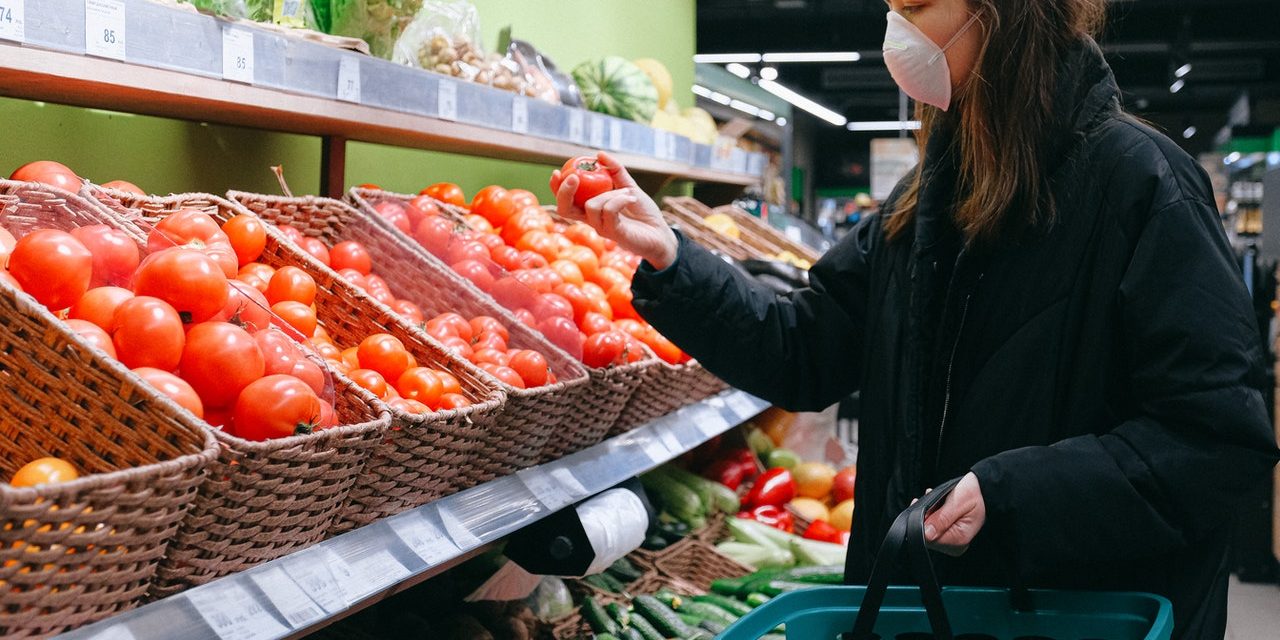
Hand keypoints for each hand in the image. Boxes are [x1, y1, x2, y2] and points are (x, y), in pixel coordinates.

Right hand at [553, 152, 678, 269]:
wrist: (662, 233)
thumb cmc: (643, 213)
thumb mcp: (629, 187)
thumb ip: (615, 171)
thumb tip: (598, 153)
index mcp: (591, 209)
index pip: (566, 201)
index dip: (556, 188)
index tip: (557, 172)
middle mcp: (592, 220)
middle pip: (564, 209)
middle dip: (564, 191)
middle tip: (574, 177)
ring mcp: (602, 228)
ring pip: (591, 206)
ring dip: (610, 193)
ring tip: (627, 193)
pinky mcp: (614, 234)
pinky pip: (609, 211)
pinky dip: (619, 199)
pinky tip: (630, 198)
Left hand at [920, 472, 985, 556]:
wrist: (986, 489)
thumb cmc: (976, 494)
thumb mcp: (958, 502)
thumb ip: (942, 518)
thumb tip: (926, 533)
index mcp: (959, 539)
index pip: (929, 538)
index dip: (921, 522)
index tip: (923, 506)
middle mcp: (956, 544)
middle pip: (927, 535)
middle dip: (925, 517)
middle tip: (931, 499)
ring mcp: (954, 540)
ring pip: (929, 530)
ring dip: (928, 514)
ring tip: (936, 500)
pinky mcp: (951, 534)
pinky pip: (935, 528)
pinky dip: (932, 515)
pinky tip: (937, 505)